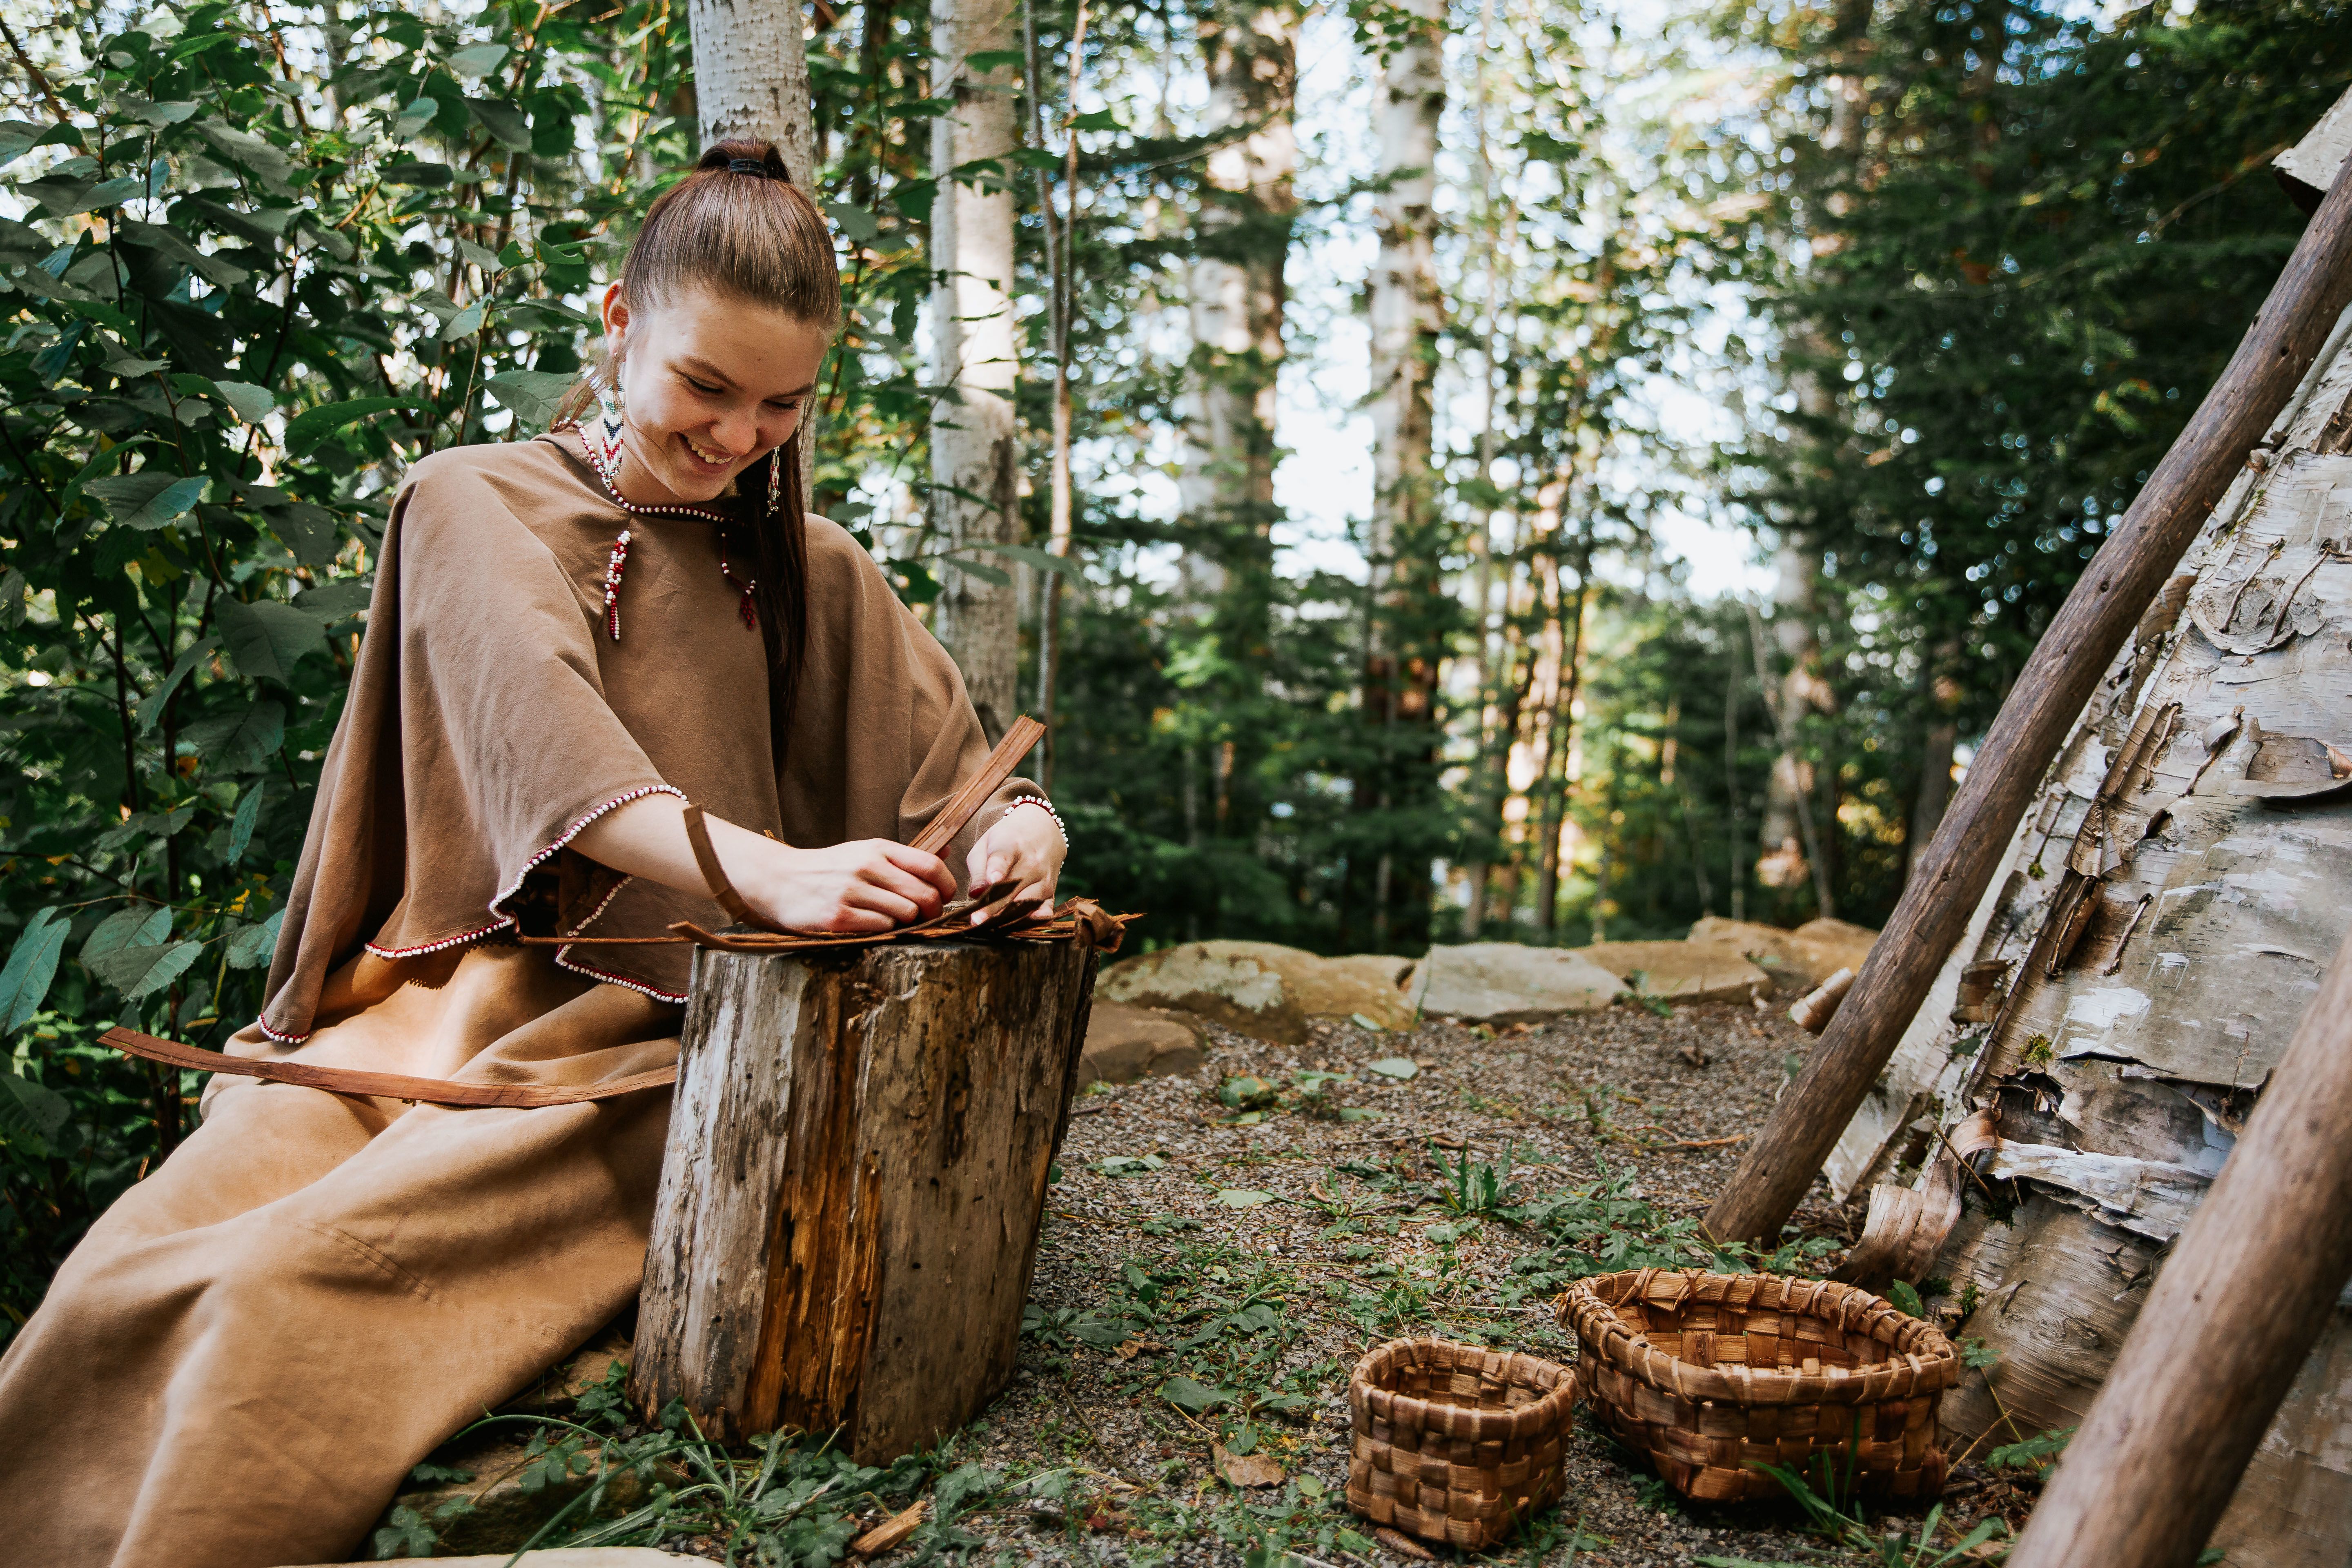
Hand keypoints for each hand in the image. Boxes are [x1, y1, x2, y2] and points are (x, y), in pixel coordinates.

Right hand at [737, 838, 956, 932]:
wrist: (779, 879)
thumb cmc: (829, 869)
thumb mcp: (865, 852)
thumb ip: (905, 857)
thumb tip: (946, 853)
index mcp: (878, 848)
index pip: (930, 866)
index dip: (947, 886)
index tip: (944, 897)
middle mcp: (867, 866)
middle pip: (923, 894)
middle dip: (932, 911)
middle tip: (924, 918)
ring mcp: (851, 891)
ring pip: (905, 914)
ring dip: (906, 923)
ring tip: (893, 920)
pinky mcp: (838, 916)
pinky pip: (881, 928)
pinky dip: (884, 931)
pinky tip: (873, 926)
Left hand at [964, 804, 1064, 923]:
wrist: (1042, 829)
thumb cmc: (1008, 839)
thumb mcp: (987, 845)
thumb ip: (979, 869)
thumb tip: (975, 893)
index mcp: (1011, 844)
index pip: (1004, 857)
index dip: (998, 869)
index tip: (992, 881)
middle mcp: (1032, 862)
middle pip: (1013, 887)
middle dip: (995, 906)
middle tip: (976, 920)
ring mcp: (1044, 878)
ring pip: (1028, 901)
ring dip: (1010, 916)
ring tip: (991, 928)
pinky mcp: (1052, 891)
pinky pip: (1047, 908)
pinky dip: (1037, 918)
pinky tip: (1026, 925)